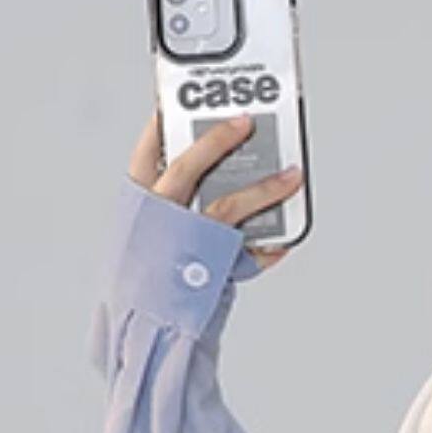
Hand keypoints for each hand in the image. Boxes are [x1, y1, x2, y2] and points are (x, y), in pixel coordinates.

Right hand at [126, 109, 303, 273]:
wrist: (143, 330)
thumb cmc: (148, 280)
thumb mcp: (146, 237)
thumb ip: (172, 206)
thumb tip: (217, 177)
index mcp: (138, 207)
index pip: (147, 154)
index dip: (162, 125)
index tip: (180, 102)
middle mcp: (158, 219)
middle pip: (188, 168)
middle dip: (218, 141)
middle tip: (246, 121)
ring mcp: (184, 243)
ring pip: (228, 206)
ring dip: (265, 189)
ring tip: (292, 176)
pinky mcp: (210, 269)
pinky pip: (249, 253)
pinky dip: (269, 247)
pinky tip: (285, 241)